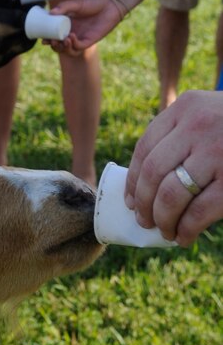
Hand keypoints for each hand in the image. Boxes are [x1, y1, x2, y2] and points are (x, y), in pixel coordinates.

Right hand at [47, 0, 123, 51]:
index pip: (55, 36)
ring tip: (62, 40)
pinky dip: (73, 44)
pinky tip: (71, 37)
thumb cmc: (93, 1)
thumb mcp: (75, 4)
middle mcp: (73, 33)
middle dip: (54, 46)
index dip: (48, 40)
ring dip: (63, 48)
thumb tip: (50, 13)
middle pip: (60, 46)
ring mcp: (81, 37)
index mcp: (67, 25)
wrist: (110, 3)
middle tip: (51, 41)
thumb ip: (63, 7)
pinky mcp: (90, 40)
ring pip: (69, 50)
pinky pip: (79, 47)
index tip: (43, 39)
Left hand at [125, 90, 222, 245]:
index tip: (130, 200)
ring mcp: (217, 152)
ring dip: (162, 219)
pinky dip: (186, 229)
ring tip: (164, 230)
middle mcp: (198, 126)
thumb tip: (145, 185)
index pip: (145, 147)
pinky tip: (184, 237)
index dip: (133, 179)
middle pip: (154, 172)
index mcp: (186, 107)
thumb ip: (181, 135)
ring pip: (172, 194)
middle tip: (144, 220)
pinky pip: (200, 211)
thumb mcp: (208, 115)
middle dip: (144, 203)